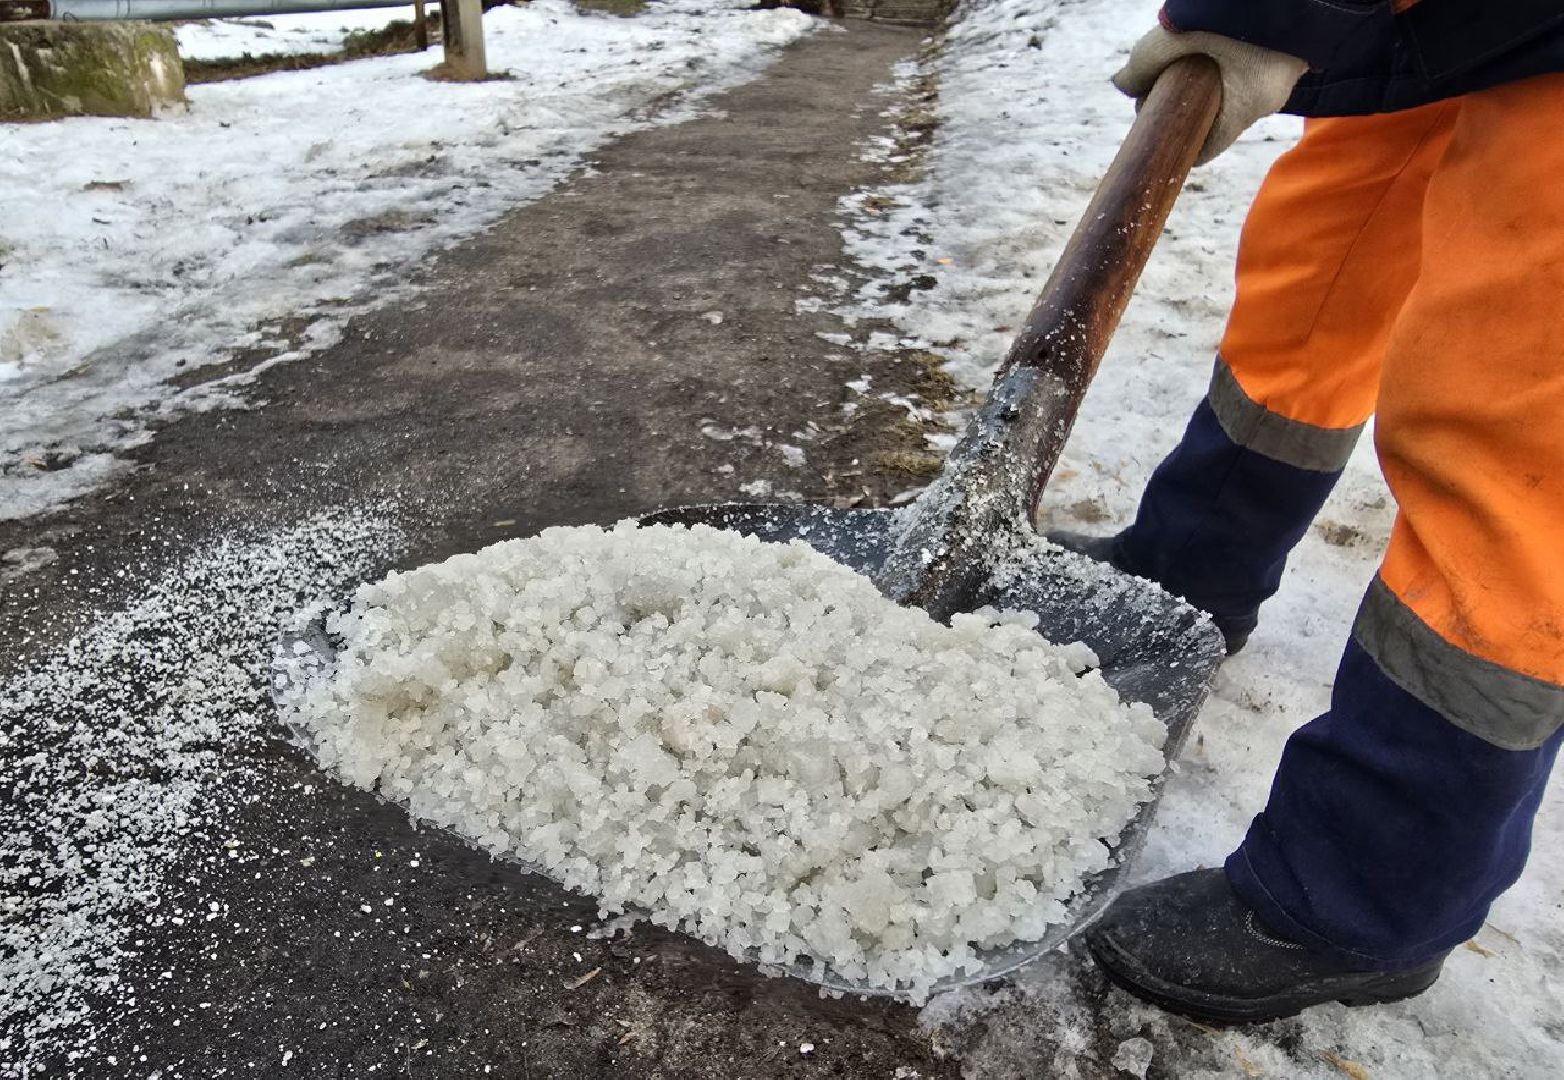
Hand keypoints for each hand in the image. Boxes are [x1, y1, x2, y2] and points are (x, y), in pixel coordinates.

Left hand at [1113, 25, 1306, 164]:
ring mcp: (1283, 77)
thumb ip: (1143, 63)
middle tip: (1162, 77)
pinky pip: (1248, 70)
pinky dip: (1224, 61)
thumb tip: (1121, 85)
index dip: (1175, 141)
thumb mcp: (1175, 36)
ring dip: (1204, 79)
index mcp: (1249, 106)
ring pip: (1230, 92)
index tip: (1156, 121)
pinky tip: (1212, 38)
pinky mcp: (1285, 54)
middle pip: (1214, 119)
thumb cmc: (1231, 9)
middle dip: (1185, 104)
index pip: (1206, 149)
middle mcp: (1271, 98)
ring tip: (1187, 50)